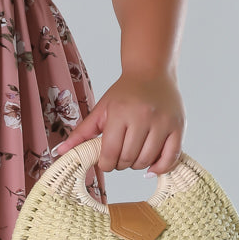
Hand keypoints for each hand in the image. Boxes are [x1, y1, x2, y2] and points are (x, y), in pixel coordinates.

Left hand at [51, 68, 185, 174]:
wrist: (152, 72)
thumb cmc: (124, 93)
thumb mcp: (101, 110)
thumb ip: (81, 133)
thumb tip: (59, 152)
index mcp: (121, 113)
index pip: (110, 153)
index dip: (105, 164)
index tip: (105, 161)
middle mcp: (144, 117)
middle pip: (128, 159)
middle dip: (120, 164)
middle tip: (119, 157)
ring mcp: (163, 122)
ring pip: (147, 160)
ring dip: (137, 165)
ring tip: (133, 156)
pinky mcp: (178, 126)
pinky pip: (171, 157)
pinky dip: (160, 167)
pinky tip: (150, 167)